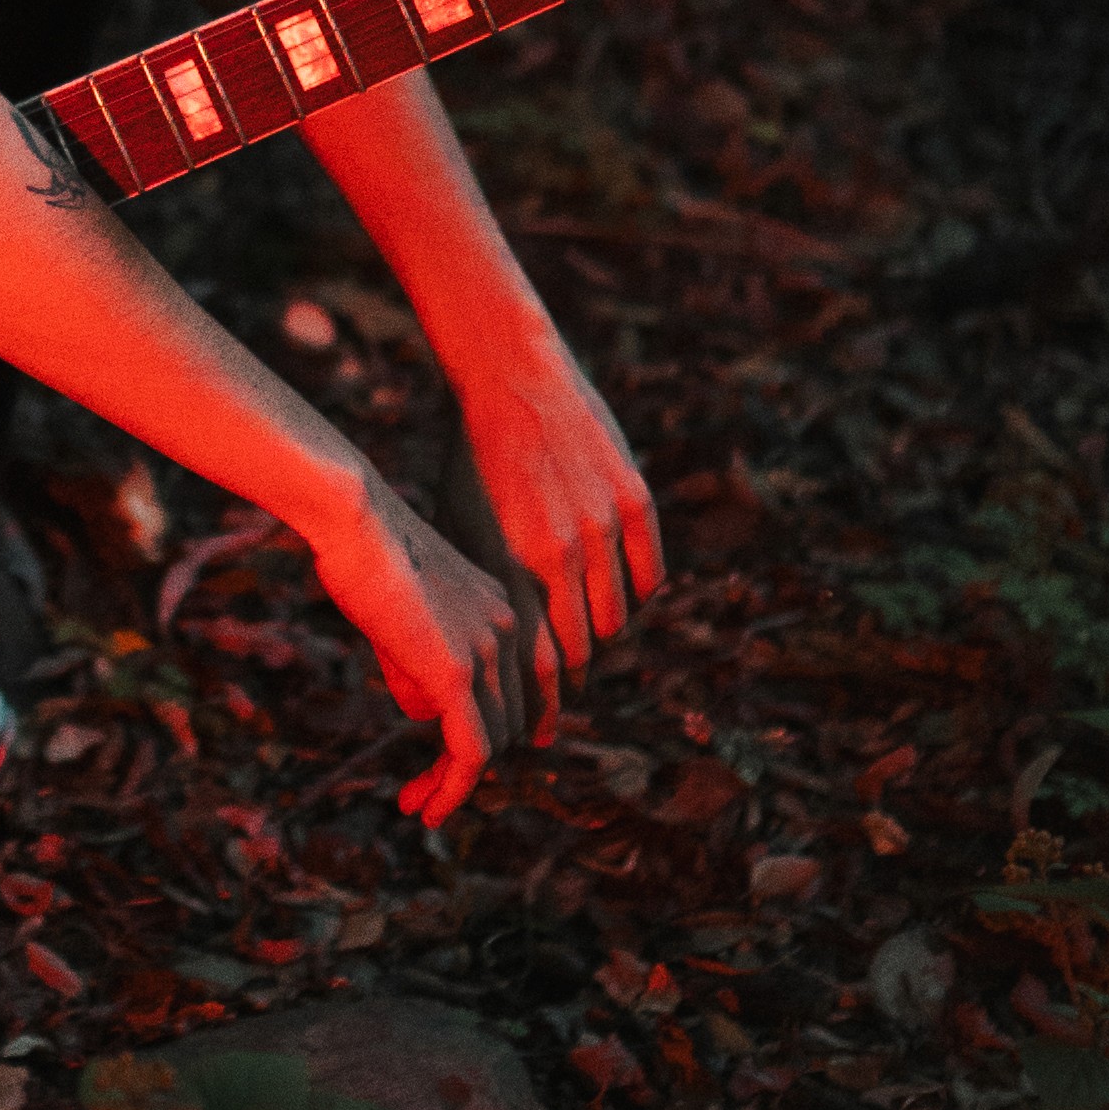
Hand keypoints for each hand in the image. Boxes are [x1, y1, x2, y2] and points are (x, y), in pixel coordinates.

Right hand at [300, 467, 535, 825]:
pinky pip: (471, 751)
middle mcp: (509, 631)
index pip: (525, 686)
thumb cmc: (363, 548)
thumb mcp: (403, 609)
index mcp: (504, 608)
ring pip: (489, 741)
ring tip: (414, 803)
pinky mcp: (457, 674)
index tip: (472, 761)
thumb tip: (425, 711)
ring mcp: (488, 653)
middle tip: (424, 792)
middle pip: (506, 719)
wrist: (355, 518)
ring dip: (453, 782)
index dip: (507, 729)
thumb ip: (421, 658)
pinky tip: (428, 809)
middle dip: (468, 761)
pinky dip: (453, 789)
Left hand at [438, 321, 664, 732]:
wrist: (509, 376)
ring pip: (616, 620)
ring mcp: (603, 527)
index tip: (535, 733)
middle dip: (568, 682)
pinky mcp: (635, 501)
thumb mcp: (459, 529)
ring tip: (585, 647)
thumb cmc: (469, 458)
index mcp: (509, 565)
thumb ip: (481, 590)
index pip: (537, 665)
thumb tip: (480, 660)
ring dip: (601, 640)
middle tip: (559, 697)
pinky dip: (634, 597)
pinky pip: (649, 578)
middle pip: (580, 652)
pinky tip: (614, 598)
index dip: (539, 708)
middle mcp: (559, 554)